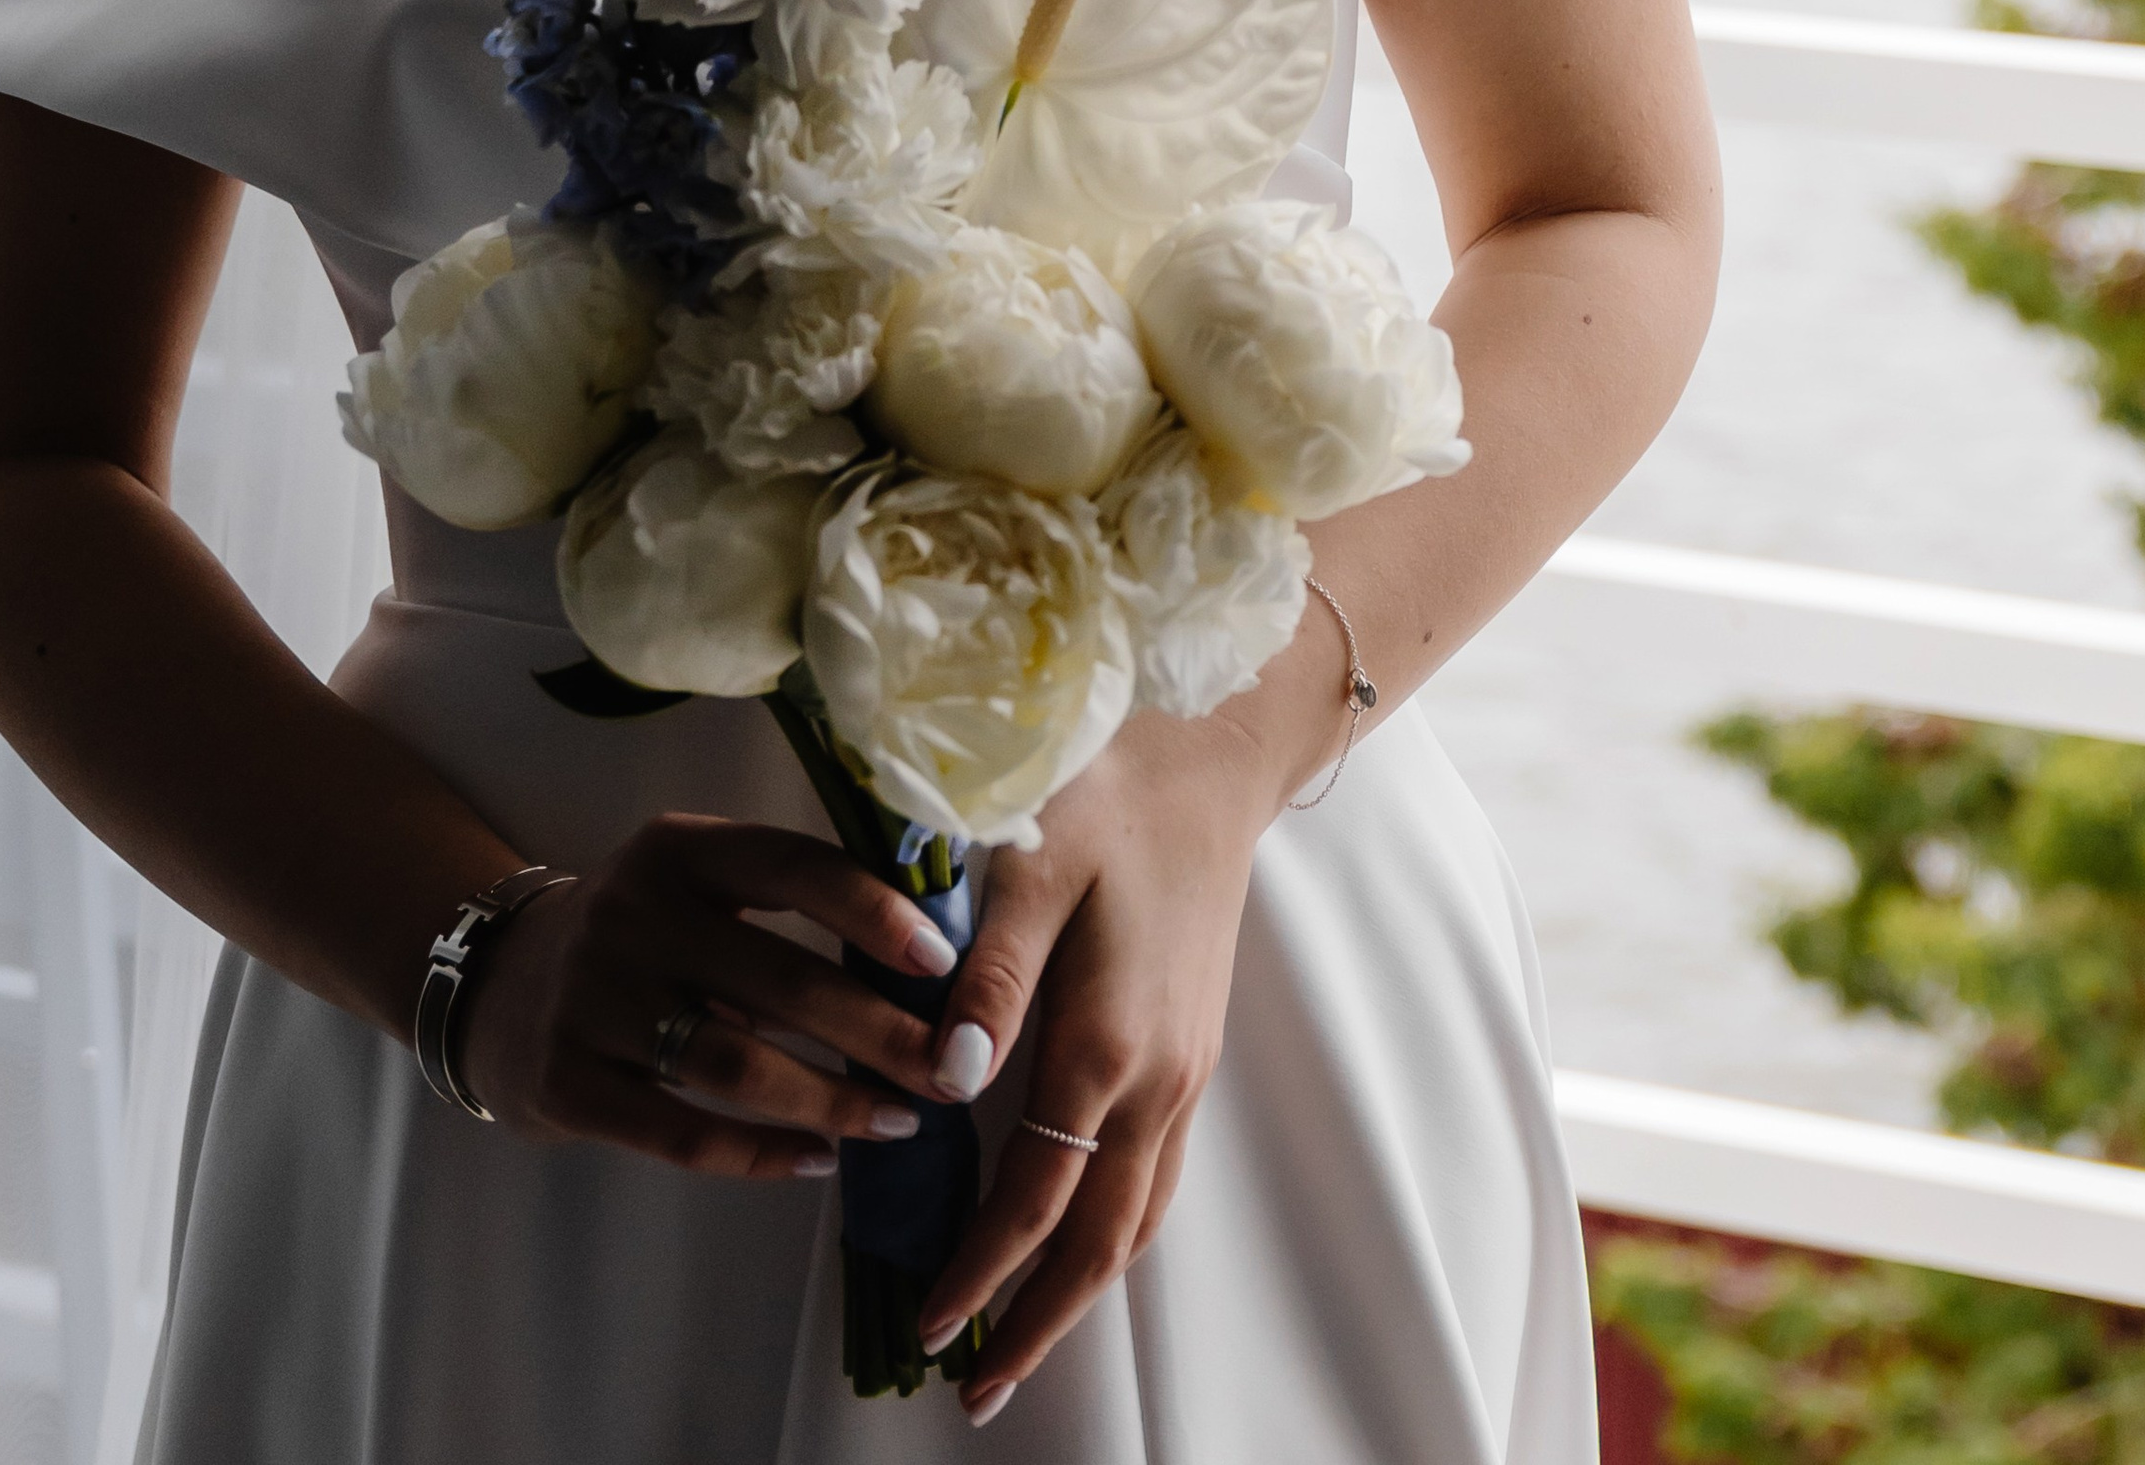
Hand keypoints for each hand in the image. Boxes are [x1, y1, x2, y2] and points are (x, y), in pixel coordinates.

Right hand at [458, 812, 977, 1178]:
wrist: (503, 985)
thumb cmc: (646, 934)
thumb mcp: (697, 884)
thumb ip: (786, 903)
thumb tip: (927, 958)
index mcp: (680, 848)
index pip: (792, 866)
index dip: (872, 912)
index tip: (944, 963)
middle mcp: (633, 914)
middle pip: (780, 979)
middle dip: (879, 1033)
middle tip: (949, 1072)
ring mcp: (593, 1000)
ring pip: (737, 1064)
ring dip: (831, 1099)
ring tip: (899, 1121)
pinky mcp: (566, 1081)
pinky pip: (681, 1131)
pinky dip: (759, 1153)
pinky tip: (818, 1160)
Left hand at [915, 706, 1291, 1421]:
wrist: (1214, 753)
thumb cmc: (1109, 791)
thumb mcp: (1033, 861)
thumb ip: (988, 978)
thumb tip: (946, 1083)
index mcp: (1107, 1044)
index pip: (1037, 1198)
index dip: (982, 1270)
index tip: (931, 1327)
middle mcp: (1158, 1078)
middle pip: (1102, 1240)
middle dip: (1041, 1321)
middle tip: (980, 1391)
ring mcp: (1186, 1066)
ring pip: (1138, 1216)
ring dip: (1082, 1289)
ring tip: (1026, 1342)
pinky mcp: (1193, 1045)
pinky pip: (1157, 1174)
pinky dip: (1116, 1232)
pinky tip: (1084, 1240)